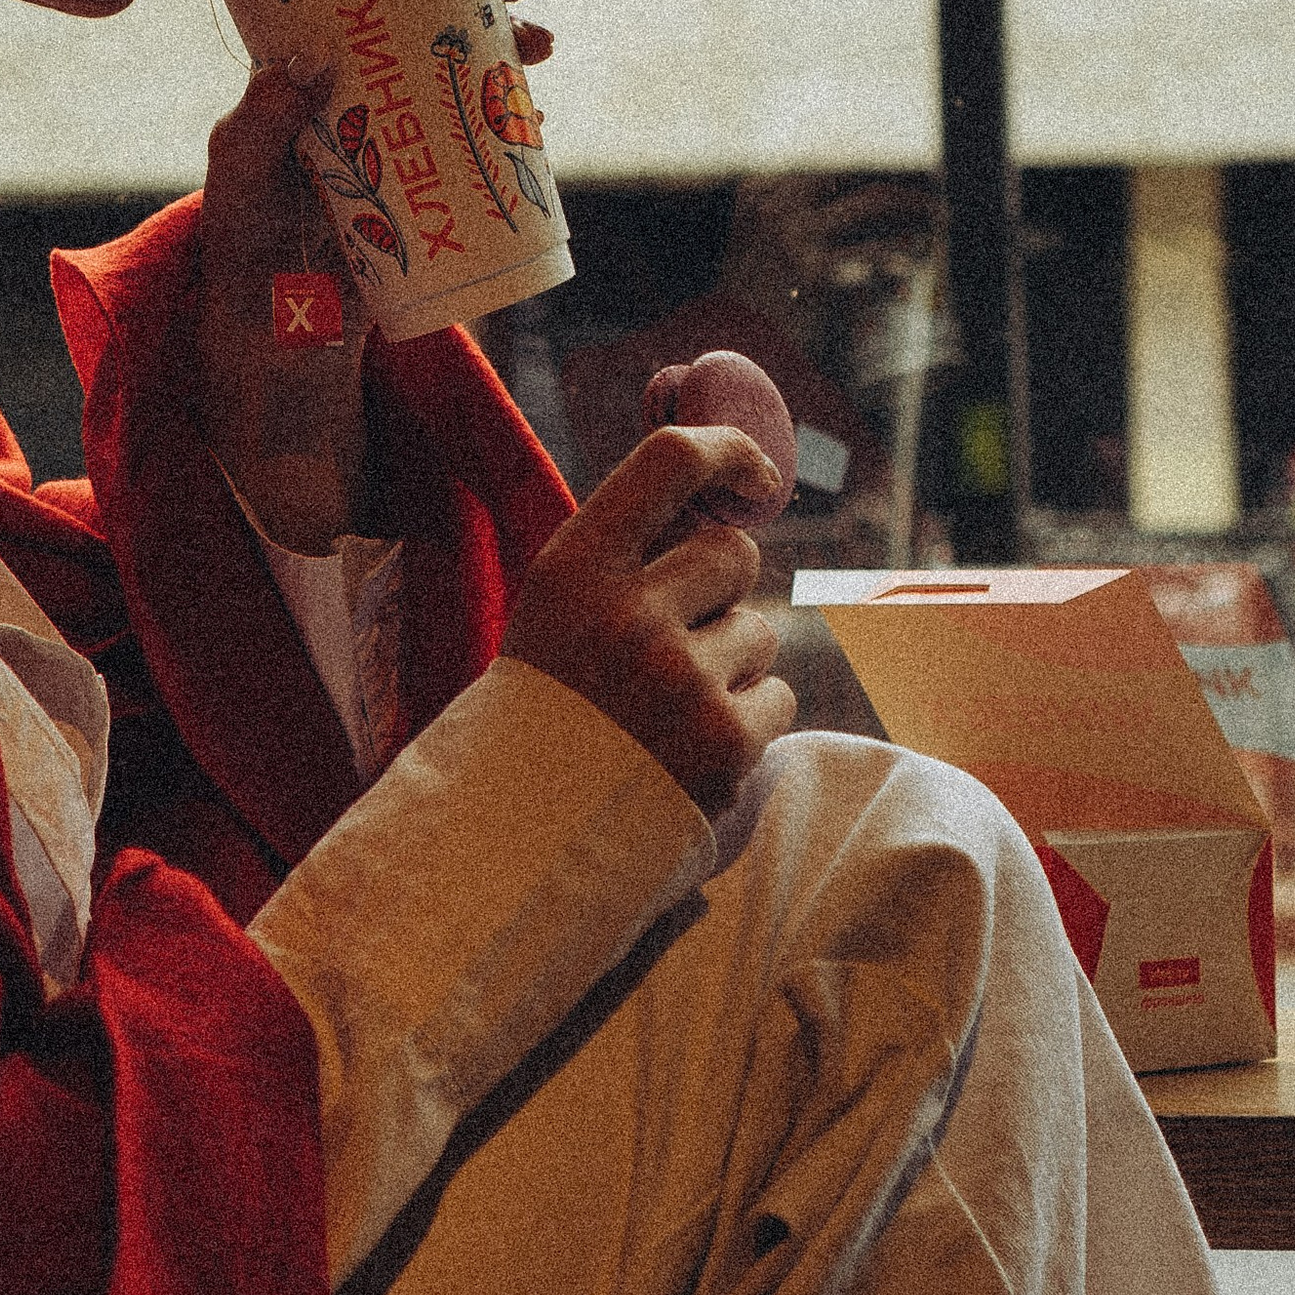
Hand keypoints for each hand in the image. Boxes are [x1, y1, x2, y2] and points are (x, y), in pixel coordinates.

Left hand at [194, 0, 551, 554]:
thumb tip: (303, 60)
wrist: (280, 363)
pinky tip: (535, 108)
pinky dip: (512, 115)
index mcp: (295, 80)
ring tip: (540, 38)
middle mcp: (347, 97)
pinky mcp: (429, 189)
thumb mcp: (236, 196)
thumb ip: (256, 131)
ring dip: (506, 41)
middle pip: (420, 15)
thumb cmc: (242, 270)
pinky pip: (477, 136)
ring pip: (458, 68)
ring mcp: (393, 139)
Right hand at [503, 423, 796, 810]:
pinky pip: (777, 697)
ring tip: (668, 711)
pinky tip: (691, 750)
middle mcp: (628, 614)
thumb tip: (716, 497)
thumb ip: (625, 556)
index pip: (669, 463)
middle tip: (675, 638)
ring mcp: (681, 679)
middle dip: (720, 590)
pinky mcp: (726, 743)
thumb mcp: (554, 613)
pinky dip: (748, 722)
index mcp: (573, 568)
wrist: (518, 843)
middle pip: (733, 553)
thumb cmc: (543, 716)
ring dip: (731, 662)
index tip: (756, 474)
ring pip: (760, 629)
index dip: (727, 451)